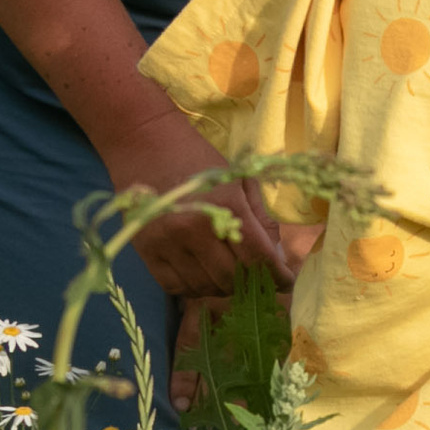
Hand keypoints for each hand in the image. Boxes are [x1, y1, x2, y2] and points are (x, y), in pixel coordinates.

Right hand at [98, 110, 294, 403]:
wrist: (142, 141)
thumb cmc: (197, 158)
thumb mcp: (238, 179)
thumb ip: (260, 217)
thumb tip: (276, 255)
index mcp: (226, 205)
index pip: (259, 256)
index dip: (277, 276)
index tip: (286, 283)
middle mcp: (196, 229)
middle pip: (232, 277)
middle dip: (250, 283)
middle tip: (258, 281)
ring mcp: (168, 242)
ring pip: (204, 286)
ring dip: (222, 288)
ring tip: (230, 278)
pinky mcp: (145, 251)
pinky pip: (175, 286)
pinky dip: (193, 288)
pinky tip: (202, 277)